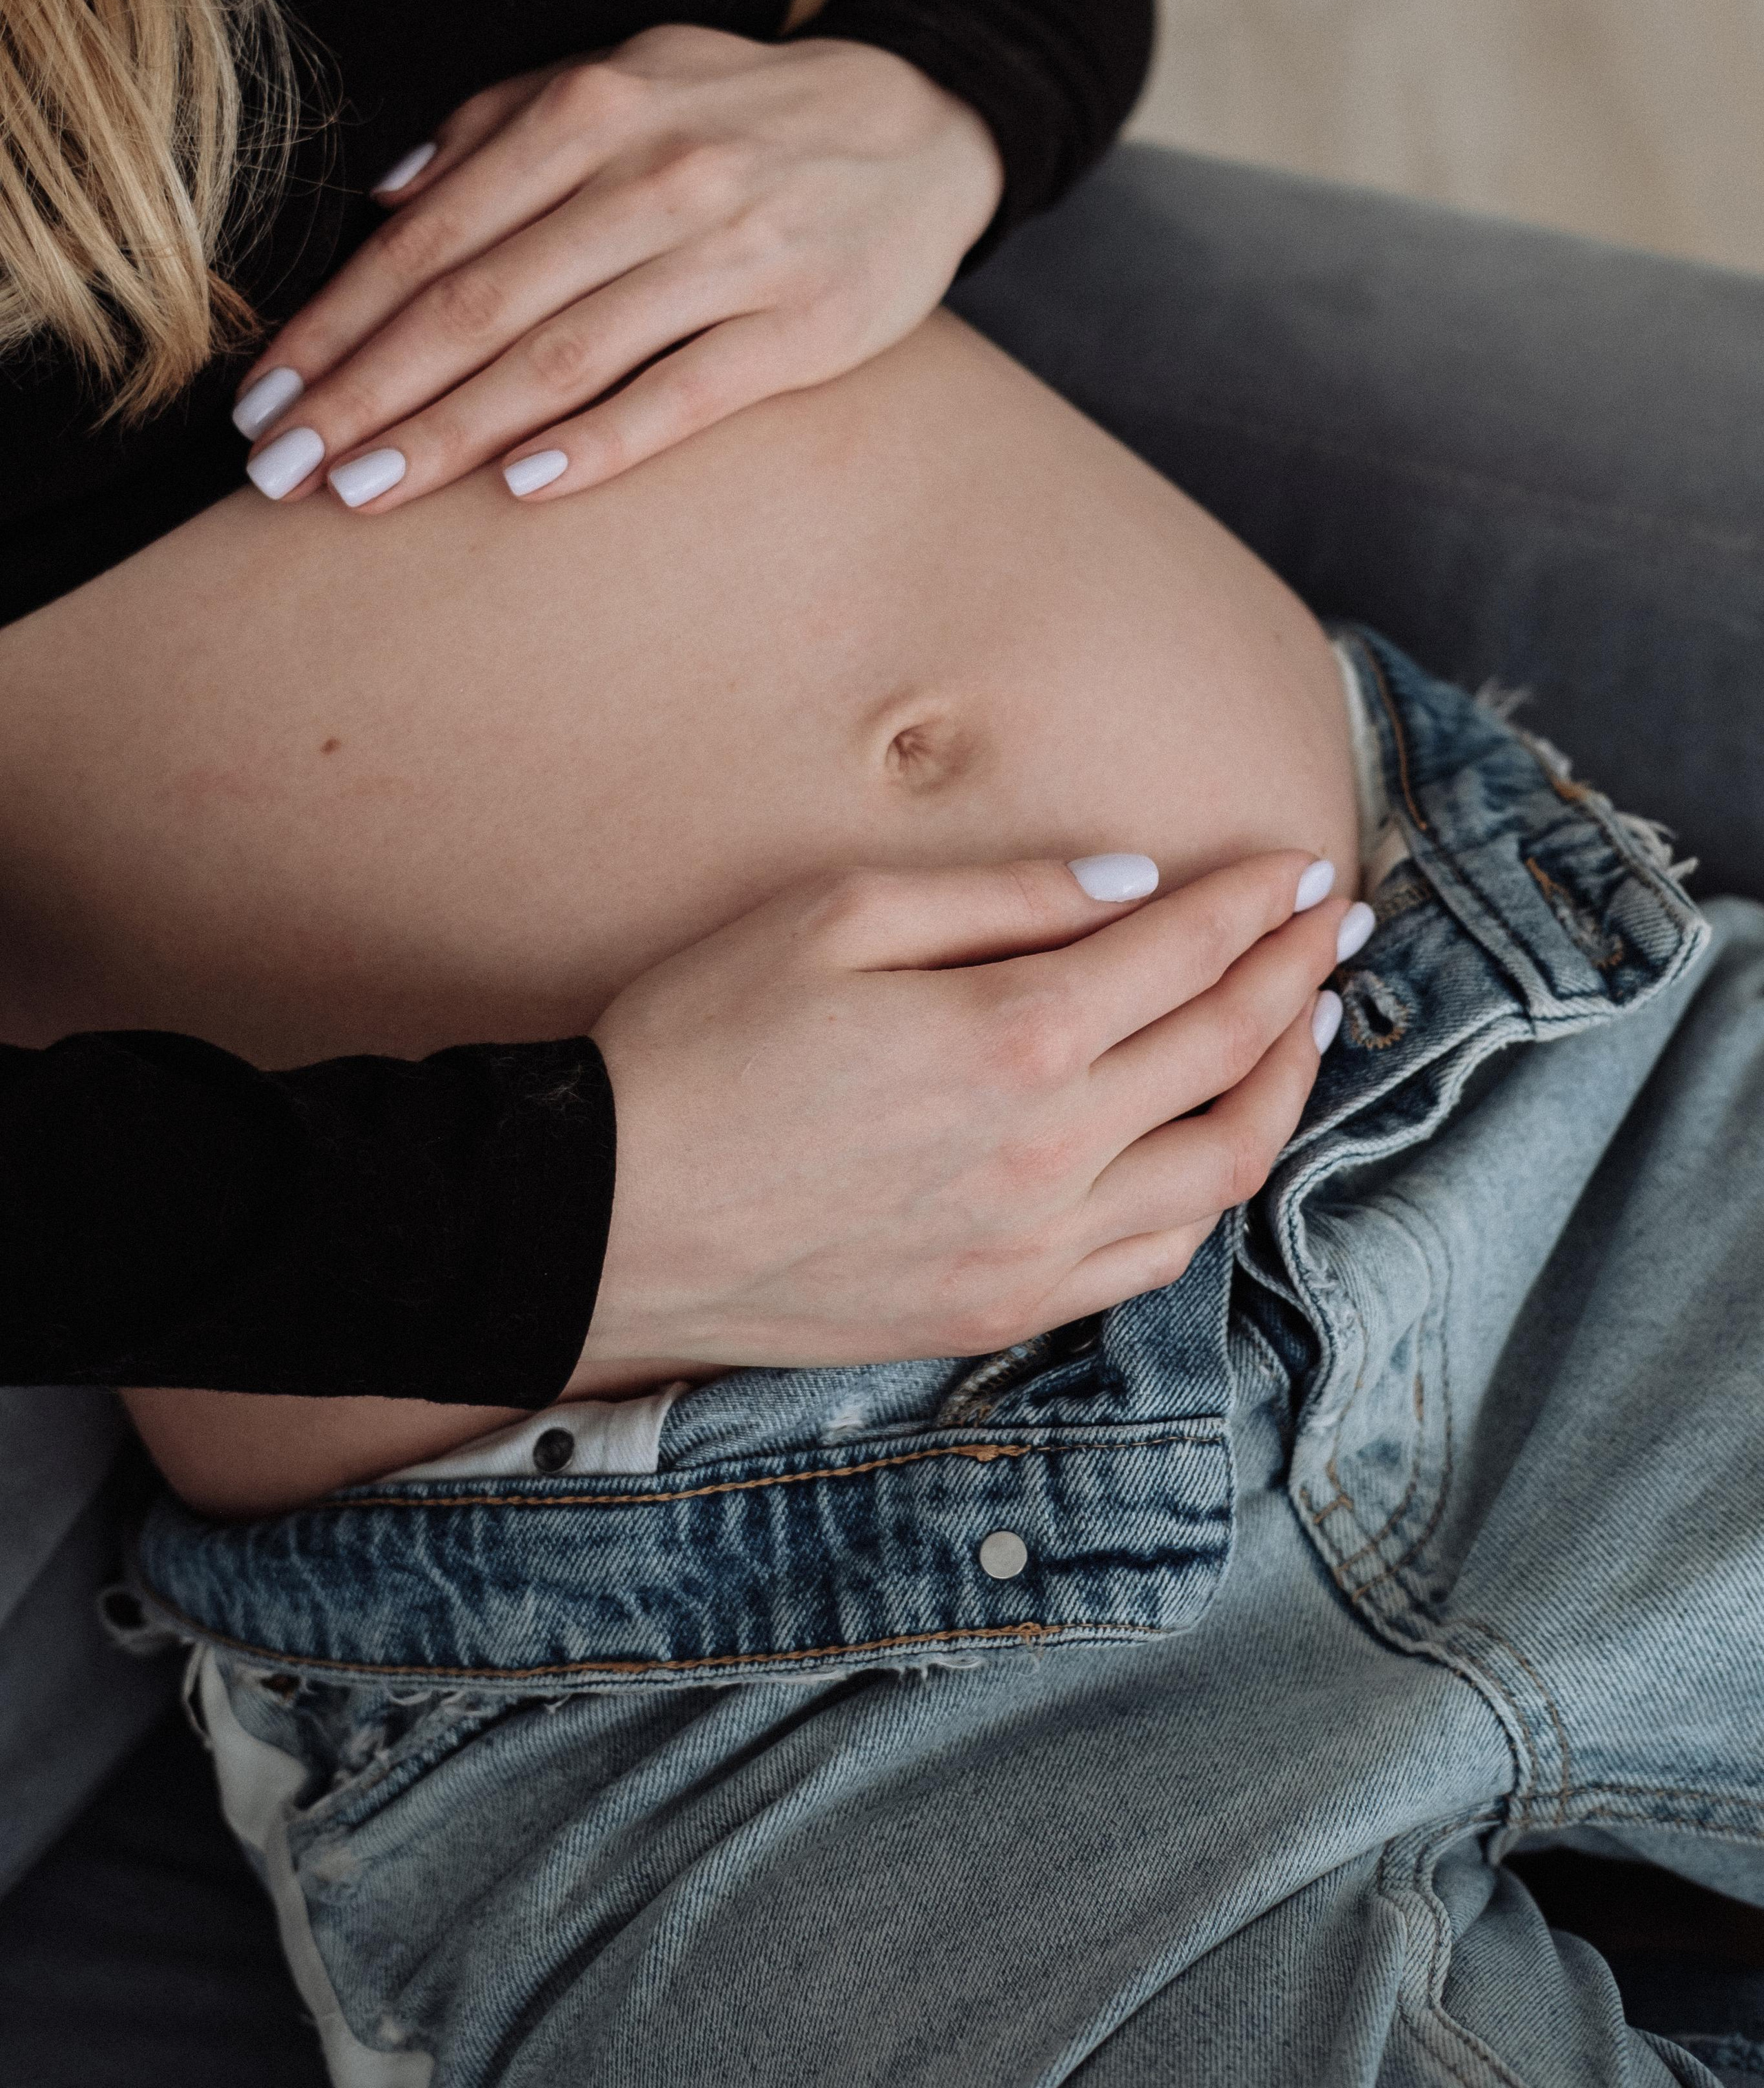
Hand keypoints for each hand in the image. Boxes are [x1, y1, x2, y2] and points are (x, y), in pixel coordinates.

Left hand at [232, 26, 1005, 510]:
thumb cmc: (745, 116)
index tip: (265, 396)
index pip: (434, 234)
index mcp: (594, 110)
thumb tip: (382, 194)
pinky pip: (683, 394)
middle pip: (477, 303)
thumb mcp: (627, 74)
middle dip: (364, 391)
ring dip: (451, 431)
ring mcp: (732, 255)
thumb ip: (502, 122)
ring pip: (562, 355)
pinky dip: (601, 441)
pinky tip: (524, 487)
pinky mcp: (800, 328)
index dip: (339, 320)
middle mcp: (653, 178)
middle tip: (280, 468)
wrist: (927, 127)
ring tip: (363, 490)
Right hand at [572, 849, 1361, 1389]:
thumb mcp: (833, 917)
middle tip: (1338, 926)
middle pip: (1227, 1055)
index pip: (1184, 956)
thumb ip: (999, 896)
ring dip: (1281, 1088)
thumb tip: (1130, 884)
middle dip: (1297, 978)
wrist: (602, 1220)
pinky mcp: (999, 1312)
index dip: (1254, 903)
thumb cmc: (698, 1044)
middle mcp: (1048, 1155)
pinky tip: (1210, 1143)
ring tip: (1303, 1026)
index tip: (1301, 866)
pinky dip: (1208, 1192)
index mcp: (1009, 1038)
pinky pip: (1153, 1259)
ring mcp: (1031, 1251)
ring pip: (1220, 1171)